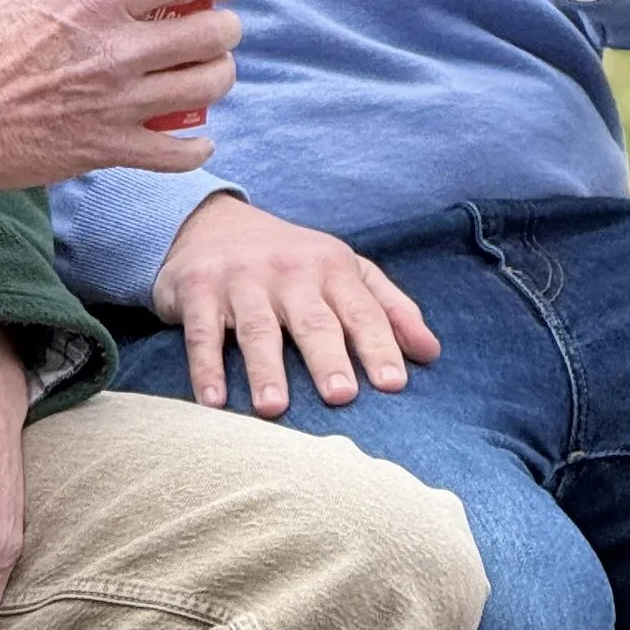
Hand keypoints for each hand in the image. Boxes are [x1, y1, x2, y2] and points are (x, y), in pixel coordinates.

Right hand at [0, 0, 239, 204]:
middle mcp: (117, 49)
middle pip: (211, 34)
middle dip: (223, 28)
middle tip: (214, 27)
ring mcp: (118, 103)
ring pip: (207, 88)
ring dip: (217, 76)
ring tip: (208, 72)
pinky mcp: (108, 149)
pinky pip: (178, 154)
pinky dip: (196, 147)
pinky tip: (195, 138)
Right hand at [150, 197, 439, 415]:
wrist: (210, 221)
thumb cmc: (291, 261)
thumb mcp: (344, 270)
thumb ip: (390, 308)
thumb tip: (432, 352)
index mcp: (332, 268)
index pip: (362, 310)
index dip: (379, 345)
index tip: (393, 384)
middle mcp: (289, 273)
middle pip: (312, 320)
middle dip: (327, 357)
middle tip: (340, 396)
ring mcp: (241, 280)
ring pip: (257, 329)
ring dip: (265, 369)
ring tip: (275, 409)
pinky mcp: (197, 290)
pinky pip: (202, 333)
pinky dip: (205, 367)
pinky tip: (212, 403)